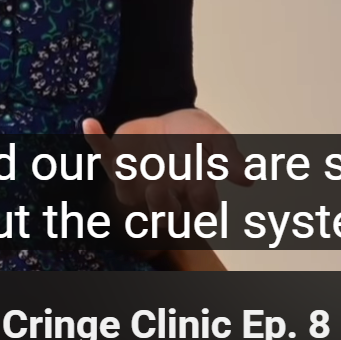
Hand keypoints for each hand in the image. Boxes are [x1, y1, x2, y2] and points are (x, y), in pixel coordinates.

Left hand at [80, 107, 246, 229]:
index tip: (202, 175)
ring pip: (133, 199)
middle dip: (165, 205)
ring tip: (136, 169)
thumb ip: (230, 156)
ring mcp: (138, 184)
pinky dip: (96, 141)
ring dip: (134, 186)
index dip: (203, 196)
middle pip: (167, 217)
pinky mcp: (118, 166)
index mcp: (193, 193)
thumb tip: (249, 180)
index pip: (203, 207)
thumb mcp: (215, 138)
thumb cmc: (193, 138)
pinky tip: (91, 122)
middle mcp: (166, 196)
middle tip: (163, 186)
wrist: (168, 122)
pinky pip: (105, 158)